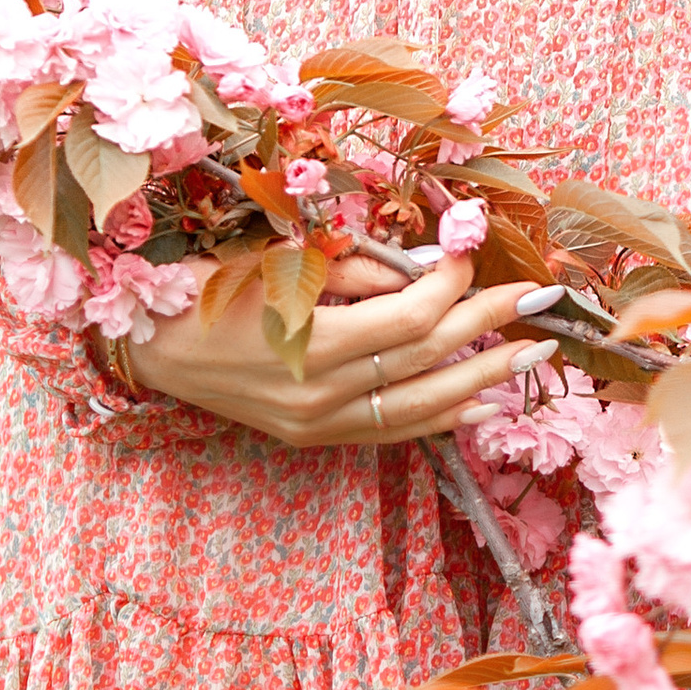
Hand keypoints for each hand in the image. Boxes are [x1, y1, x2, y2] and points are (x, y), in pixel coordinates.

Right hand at [127, 250, 556, 443]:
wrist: (149, 347)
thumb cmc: (208, 287)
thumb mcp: (278, 262)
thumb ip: (355, 271)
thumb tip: (426, 271)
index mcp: (307, 341)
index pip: (407, 318)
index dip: (451, 285)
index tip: (476, 251)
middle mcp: (317, 394)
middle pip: (424, 361)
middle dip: (488, 326)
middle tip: (541, 300)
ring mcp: (316, 424)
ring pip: (418, 407)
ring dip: (482, 380)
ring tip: (532, 356)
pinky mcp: (313, 438)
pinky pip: (390, 432)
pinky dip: (441, 419)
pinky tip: (483, 405)